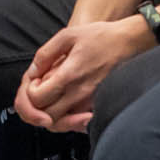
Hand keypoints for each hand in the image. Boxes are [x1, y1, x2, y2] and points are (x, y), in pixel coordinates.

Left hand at [13, 17, 154, 132]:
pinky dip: (67, 119)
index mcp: (69, 75)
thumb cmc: (100, 37)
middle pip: (46, 116)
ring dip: (50, 114)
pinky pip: (77, 124)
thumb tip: (33, 71)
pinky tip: (67, 104)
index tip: (37, 81)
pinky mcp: (98, 107)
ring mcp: (90, 103)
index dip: (30, 92)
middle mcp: (79, 94)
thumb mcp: (68, 35)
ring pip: (60, 124)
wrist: (129, 42)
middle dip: (37, 106)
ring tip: (53, 96)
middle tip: (43, 90)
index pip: (37, 98)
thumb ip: (46, 54)